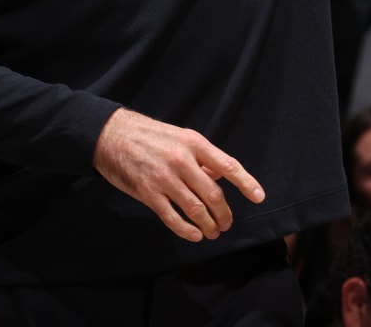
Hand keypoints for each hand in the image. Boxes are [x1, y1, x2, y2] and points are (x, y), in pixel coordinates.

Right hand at [94, 109, 263, 242]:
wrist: (112, 135)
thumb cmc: (150, 136)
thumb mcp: (180, 137)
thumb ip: (202, 157)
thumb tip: (222, 175)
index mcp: (194, 143)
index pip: (227, 165)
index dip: (246, 183)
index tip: (259, 197)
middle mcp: (182, 160)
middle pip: (213, 194)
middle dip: (224, 213)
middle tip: (226, 224)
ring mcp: (164, 178)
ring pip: (195, 209)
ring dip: (208, 225)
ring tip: (212, 232)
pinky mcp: (148, 193)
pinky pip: (172, 217)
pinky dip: (186, 230)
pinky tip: (195, 235)